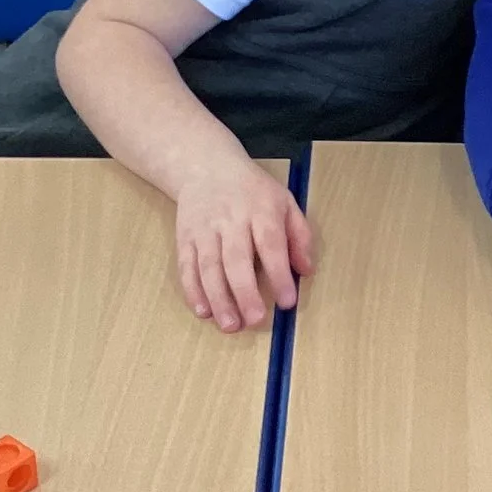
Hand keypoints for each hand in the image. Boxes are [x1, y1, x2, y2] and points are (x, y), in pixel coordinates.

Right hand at [173, 153, 314, 331]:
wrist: (205, 166)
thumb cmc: (252, 190)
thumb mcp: (284, 202)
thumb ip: (299, 236)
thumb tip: (306, 270)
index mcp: (261, 210)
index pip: (270, 244)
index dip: (279, 274)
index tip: (287, 301)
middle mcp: (230, 220)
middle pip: (236, 259)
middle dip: (245, 292)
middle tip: (255, 320)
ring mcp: (204, 229)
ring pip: (209, 267)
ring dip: (218, 298)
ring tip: (230, 325)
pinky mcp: (185, 237)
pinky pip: (186, 266)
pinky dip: (192, 291)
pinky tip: (203, 311)